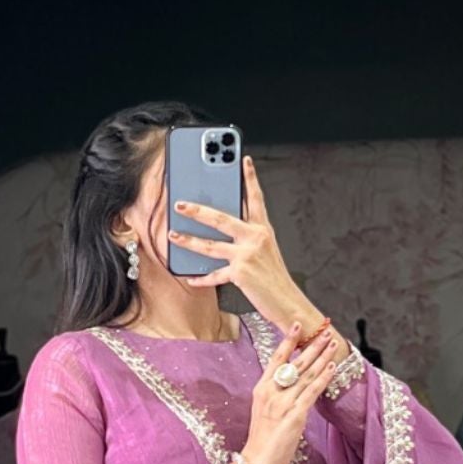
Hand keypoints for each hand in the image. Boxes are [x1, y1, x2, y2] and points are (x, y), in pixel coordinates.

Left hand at [169, 154, 347, 357]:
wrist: (288, 303)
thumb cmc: (275, 279)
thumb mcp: (266, 252)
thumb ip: (247, 238)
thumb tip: (221, 233)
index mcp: (263, 229)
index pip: (255, 198)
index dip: (249, 178)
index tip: (244, 159)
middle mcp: (255, 237)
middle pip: (221, 218)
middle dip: (198, 210)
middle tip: (180, 204)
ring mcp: (247, 255)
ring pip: (211, 245)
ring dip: (189, 241)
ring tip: (174, 236)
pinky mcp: (241, 273)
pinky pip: (215, 275)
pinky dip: (201, 278)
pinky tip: (190, 277)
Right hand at [230, 321, 344, 463]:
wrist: (255, 463)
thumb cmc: (260, 442)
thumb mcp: (263, 412)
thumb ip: (276, 397)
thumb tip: (294, 386)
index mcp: (261, 389)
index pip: (276, 358)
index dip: (288, 340)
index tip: (297, 324)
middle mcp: (271, 392)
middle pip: (295, 363)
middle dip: (312, 345)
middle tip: (325, 330)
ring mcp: (283, 403)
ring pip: (306, 374)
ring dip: (322, 356)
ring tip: (333, 343)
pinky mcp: (294, 415)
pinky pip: (312, 392)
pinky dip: (324, 377)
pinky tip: (332, 366)